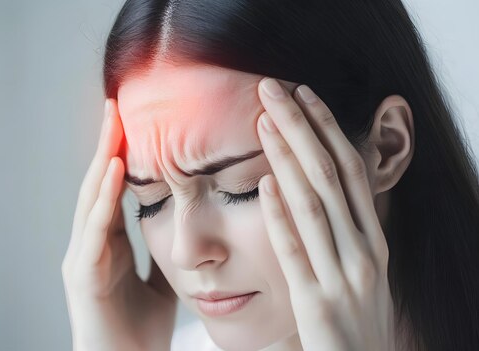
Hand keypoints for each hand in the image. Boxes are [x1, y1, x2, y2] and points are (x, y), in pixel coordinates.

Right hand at [61, 99, 176, 350]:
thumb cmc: (138, 333)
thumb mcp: (159, 285)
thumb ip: (164, 256)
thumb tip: (183, 230)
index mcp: (109, 245)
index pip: (114, 190)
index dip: (122, 156)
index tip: (133, 122)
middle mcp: (91, 244)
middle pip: (100, 184)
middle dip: (108, 145)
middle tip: (116, 105)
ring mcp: (83, 257)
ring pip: (93, 198)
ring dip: (104, 158)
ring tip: (113, 121)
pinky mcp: (83, 275)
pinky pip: (96, 230)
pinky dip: (105, 198)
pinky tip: (116, 170)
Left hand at [255, 78, 394, 350]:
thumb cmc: (357, 318)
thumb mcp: (361, 269)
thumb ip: (344, 230)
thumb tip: (315, 185)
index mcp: (373, 238)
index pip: (351, 169)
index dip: (327, 127)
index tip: (303, 93)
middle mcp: (364, 250)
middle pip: (331, 174)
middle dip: (302, 126)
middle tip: (272, 89)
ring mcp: (343, 276)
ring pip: (315, 204)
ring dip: (287, 158)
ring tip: (264, 120)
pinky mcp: (317, 303)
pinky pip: (296, 252)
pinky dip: (281, 215)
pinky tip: (264, 184)